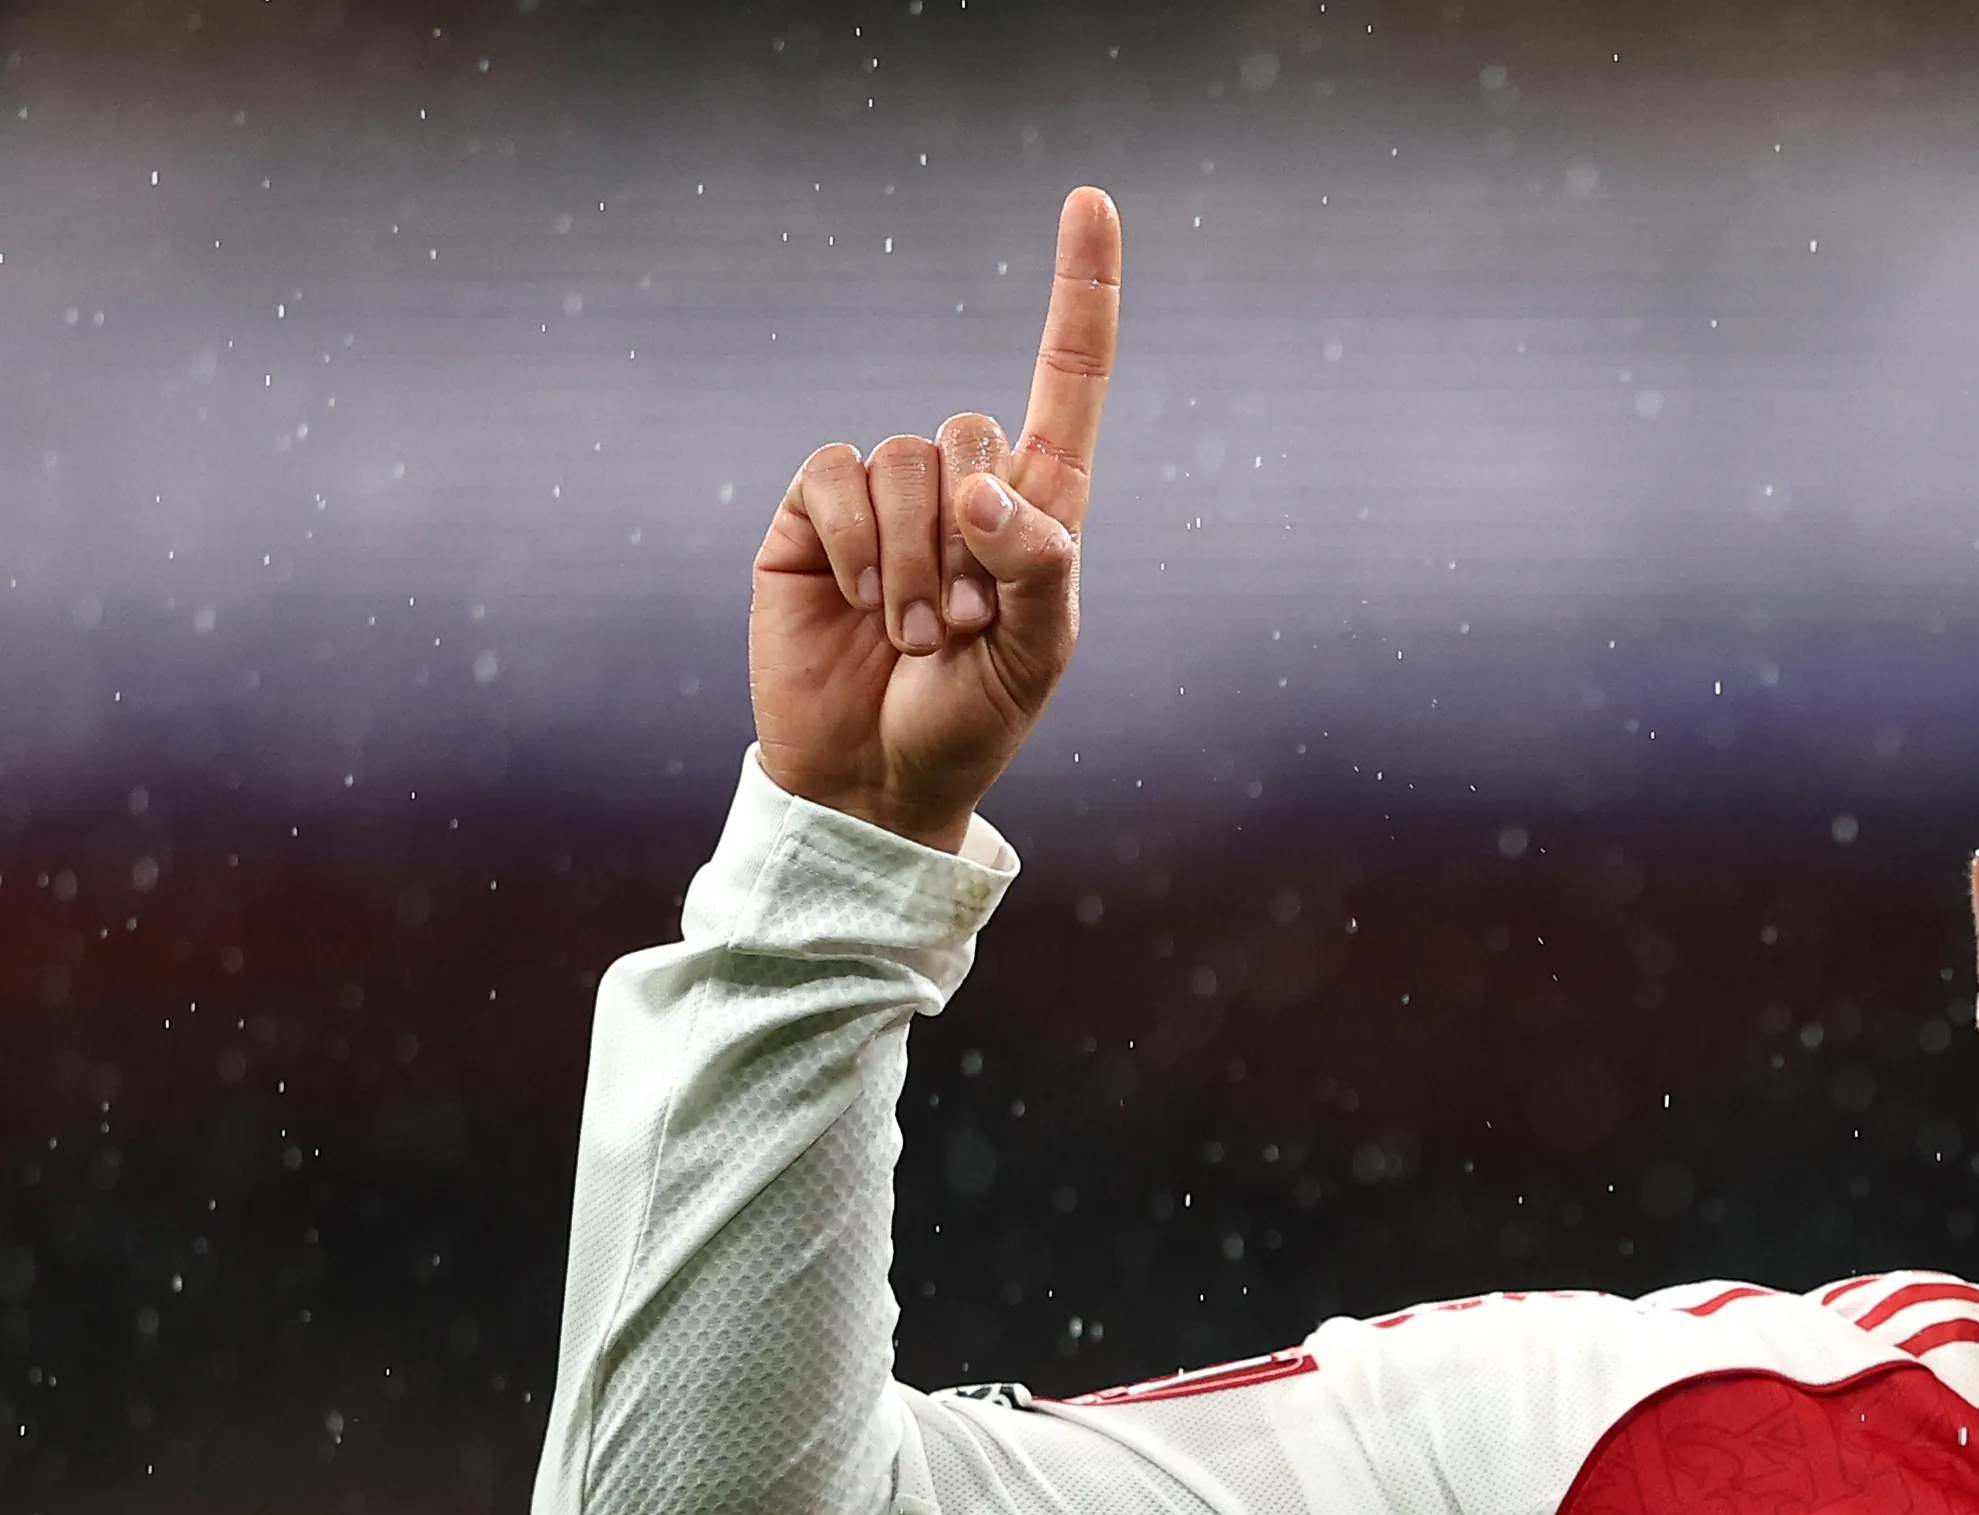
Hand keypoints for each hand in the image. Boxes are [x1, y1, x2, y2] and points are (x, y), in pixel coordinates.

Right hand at [749, 187, 1121, 851]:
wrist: (875, 775)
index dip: (1080, 292)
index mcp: (1039, 508)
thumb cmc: (971, 717)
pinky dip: (858, 546)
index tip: (1089, 199)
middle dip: (972, 544)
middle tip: (966, 629)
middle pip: (972, 432)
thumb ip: (1038, 566)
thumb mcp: (1037, 655)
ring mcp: (885, 496)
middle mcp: (962, 485)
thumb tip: (982, 486)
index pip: (1066, 380)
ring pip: (905, 459)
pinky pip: (835, 478)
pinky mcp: (813, 513)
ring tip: (916, 635)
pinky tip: (862, 606)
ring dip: (917, 562)